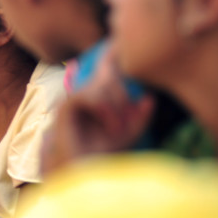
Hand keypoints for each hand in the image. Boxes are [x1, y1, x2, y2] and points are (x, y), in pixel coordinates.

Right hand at [42, 45, 153, 172]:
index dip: (113, 51)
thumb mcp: (128, 135)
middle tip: (132, 115)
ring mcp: (72, 99)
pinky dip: (105, 110)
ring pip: (100, 85)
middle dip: (123, 92)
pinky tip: (112, 126)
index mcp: (96, 96)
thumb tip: (150, 99)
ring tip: (120, 127)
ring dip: (117, 104)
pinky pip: (91, 96)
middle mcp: (82, 93)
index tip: (121, 42)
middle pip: (106, 73)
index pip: (105, 65)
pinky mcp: (66, 107)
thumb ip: (140, 119)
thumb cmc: (102, 156)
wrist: (81, 175)